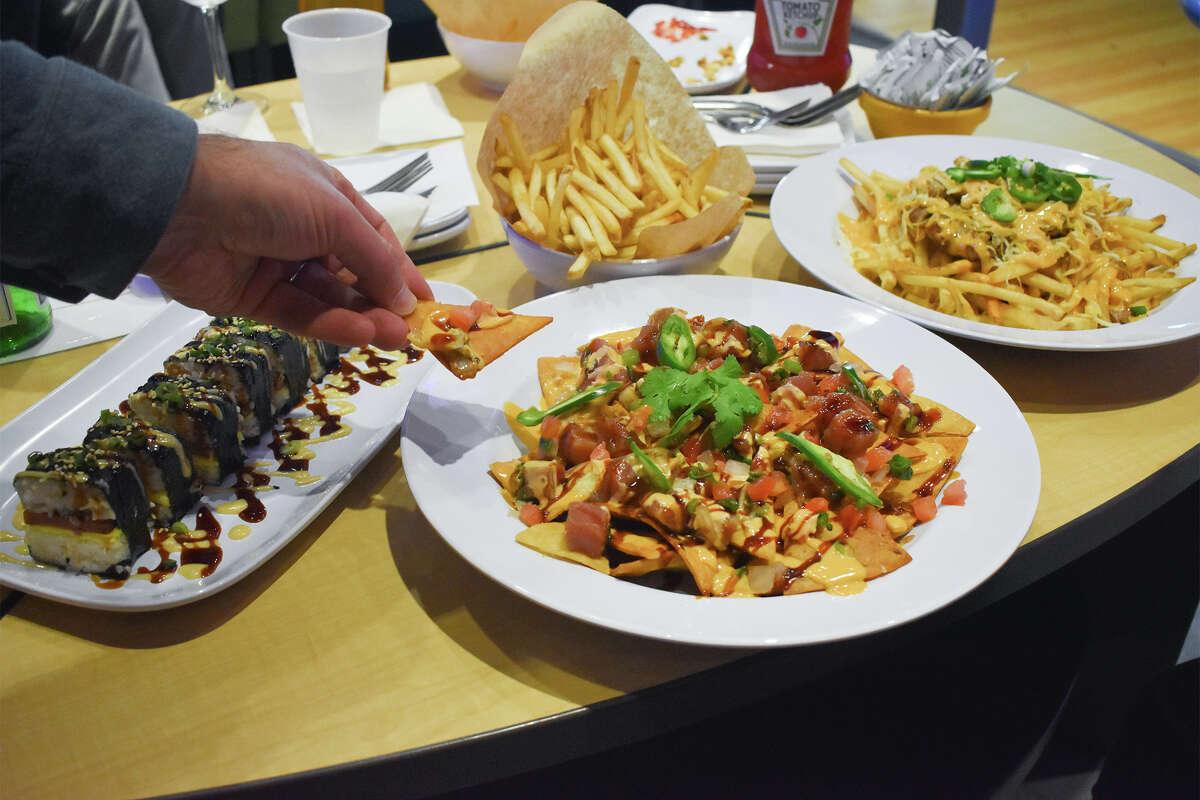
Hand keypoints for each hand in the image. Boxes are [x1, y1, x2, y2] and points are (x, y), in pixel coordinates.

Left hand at [142, 135, 432, 348]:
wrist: (178, 207)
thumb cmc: (267, 193)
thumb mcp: (334, 215)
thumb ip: (374, 260)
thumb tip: (408, 300)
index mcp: (324, 195)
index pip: (373, 238)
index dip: (400, 271)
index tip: (426, 305)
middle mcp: (303, 229)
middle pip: (353, 273)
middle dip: (383, 301)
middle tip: (411, 332)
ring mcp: (276, 265)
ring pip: (329, 299)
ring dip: (363, 317)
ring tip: (393, 339)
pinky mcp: (253, 297)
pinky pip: (299, 314)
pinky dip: (329, 325)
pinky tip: (359, 335)